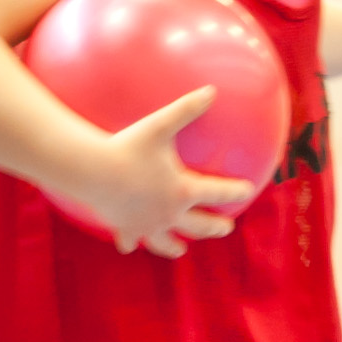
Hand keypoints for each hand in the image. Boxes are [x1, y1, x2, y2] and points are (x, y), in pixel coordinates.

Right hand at [83, 90, 257, 259]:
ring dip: (174, 247)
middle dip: (214, 227)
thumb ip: (187, 108)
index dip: (235, 191)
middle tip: (225, 228)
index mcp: (183, 191)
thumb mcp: (160, 125)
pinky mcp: (124, 228)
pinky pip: (130, 240)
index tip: (248, 190)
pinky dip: (131, 243)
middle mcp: (169, 213)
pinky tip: (130, 245)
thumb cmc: (128, 147)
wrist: (93, 172)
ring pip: (166, 242)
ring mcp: (147, 224)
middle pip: (199, 225)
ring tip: (180, 251)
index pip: (217, 192)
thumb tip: (211, 90)